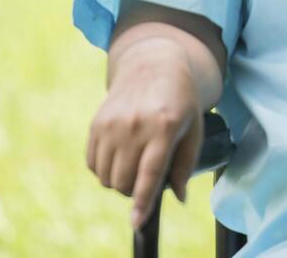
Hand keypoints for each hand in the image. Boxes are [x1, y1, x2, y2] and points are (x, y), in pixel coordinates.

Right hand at [86, 38, 203, 227]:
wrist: (153, 65)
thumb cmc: (180, 100)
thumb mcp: (194, 127)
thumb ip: (186, 164)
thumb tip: (179, 197)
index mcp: (163, 127)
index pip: (150, 173)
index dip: (143, 201)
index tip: (137, 222)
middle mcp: (134, 125)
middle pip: (124, 181)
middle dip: (134, 190)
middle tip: (147, 178)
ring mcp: (111, 124)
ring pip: (106, 176)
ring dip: (118, 181)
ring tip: (135, 164)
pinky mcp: (96, 123)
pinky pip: (93, 164)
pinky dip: (104, 169)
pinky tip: (120, 155)